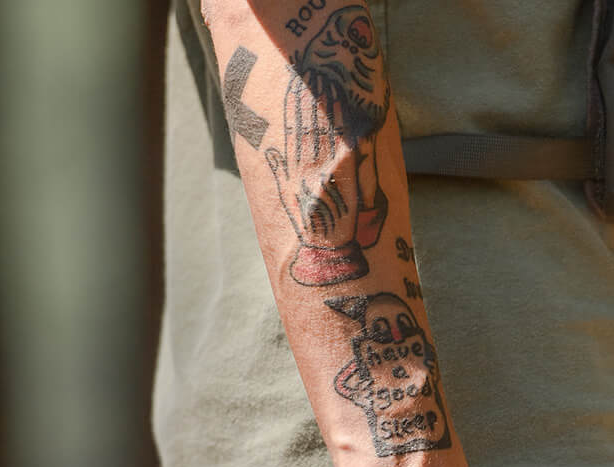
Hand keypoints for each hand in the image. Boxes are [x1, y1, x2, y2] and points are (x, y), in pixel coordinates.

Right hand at [266, 76, 358, 253]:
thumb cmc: (307, 228)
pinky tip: (344, 101)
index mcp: (291, 170)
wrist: (328, 252)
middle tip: (311, 68)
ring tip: (327, 75)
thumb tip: (269, 149)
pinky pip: (342, 143)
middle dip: (308, 96)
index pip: (290, 131)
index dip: (290, 106)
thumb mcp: (285, 199)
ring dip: (325, 101)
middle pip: (306, 123)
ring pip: (323, 128)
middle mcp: (306, 167)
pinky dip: (342, 120)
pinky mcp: (344, 177)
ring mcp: (324, 171)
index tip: (292, 84)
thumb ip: (278, 170)